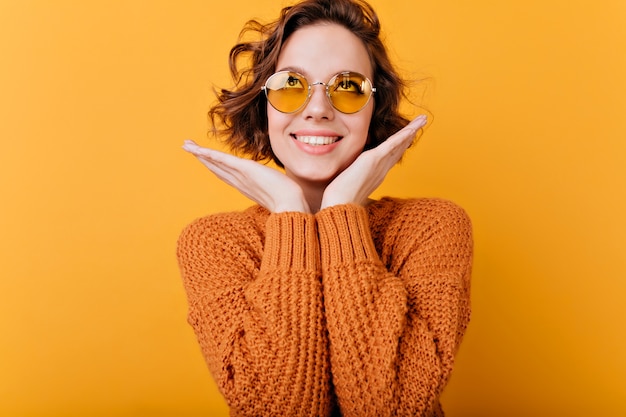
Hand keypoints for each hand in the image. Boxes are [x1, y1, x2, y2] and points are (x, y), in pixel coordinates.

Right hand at [182, 140, 310, 212]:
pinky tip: (198, 150)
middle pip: (216, 168)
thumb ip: (280, 188)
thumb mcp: (283, 191)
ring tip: (186, 145)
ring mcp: (242, 177)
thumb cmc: (292, 203)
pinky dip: (209, 155)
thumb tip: (289, 188)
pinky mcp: (246, 171)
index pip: (227, 174)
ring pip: (216, 164)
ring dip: (200, 154)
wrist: (293, 208)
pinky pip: (223, 161)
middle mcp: (241, 183)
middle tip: (187, 148)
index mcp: (248, 187)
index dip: (215, 166)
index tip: (205, 159)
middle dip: (202, 158)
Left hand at [320, 115, 426, 209]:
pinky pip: (391, 145)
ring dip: (412, 130)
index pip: (392, 156)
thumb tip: (346, 175)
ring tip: (422, 120)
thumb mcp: (348, 182)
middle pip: (400, 148)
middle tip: (421, 123)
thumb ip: (352, 176)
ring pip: (399, 144)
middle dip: (411, 135)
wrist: (339, 205)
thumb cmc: (340, 198)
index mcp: (376, 174)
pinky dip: (402, 136)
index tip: (408, 135)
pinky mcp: (374, 160)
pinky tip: (411, 128)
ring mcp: (379, 165)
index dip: (401, 144)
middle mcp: (382, 169)